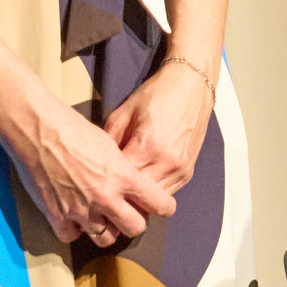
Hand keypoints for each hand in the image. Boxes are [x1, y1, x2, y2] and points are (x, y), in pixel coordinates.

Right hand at [12, 96, 176, 250]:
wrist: (38, 130)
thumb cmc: (72, 128)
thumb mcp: (109, 142)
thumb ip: (122, 168)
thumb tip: (128, 180)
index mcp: (123, 176)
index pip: (158, 203)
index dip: (164, 207)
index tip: (162, 207)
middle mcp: (106, 197)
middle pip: (135, 228)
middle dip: (135, 222)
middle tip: (130, 214)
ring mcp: (81, 210)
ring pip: (105, 238)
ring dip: (107, 229)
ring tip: (103, 218)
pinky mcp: (57, 215)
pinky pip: (72, 236)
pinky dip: (75, 230)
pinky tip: (75, 219)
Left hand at [102, 60, 213, 194]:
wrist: (191, 86)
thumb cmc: (156, 95)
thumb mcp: (123, 113)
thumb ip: (109, 141)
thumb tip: (98, 164)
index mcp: (147, 146)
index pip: (121, 180)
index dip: (106, 183)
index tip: (95, 184)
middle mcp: (166, 162)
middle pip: (137, 195)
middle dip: (121, 195)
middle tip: (105, 194)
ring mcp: (180, 169)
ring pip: (153, 200)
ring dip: (138, 199)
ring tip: (122, 194)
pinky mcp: (187, 172)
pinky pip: (167, 193)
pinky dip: (153, 193)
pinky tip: (141, 188)